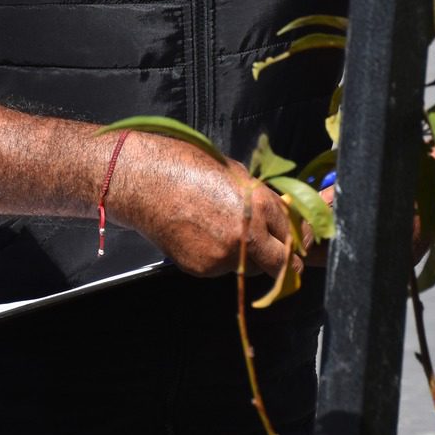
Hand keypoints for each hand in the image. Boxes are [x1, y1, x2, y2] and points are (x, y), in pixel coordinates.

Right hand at [107, 136, 294, 279]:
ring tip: (222, 233)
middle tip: (275, 254)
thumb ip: (259, 197)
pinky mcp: (202, 268)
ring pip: (248, 268)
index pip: (292, 235)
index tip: (290, 241)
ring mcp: (223, 256)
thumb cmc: (185, 166)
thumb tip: (276, 214)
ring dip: (246, 257)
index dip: (292, 238)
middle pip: (280, 264)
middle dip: (280, 260)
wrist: (142, 182)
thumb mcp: (234, 172)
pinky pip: (221, 268)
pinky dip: (218, 258)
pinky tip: (201, 236)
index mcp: (259, 206)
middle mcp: (247, 235)